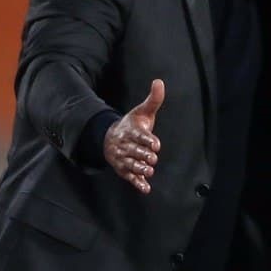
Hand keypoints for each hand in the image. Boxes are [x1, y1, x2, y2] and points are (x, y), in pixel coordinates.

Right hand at [103, 79, 163, 193]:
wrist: (110, 138)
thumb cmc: (132, 125)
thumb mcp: (142, 111)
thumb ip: (153, 99)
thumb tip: (159, 81)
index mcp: (131, 131)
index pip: (140, 136)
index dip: (148, 140)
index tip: (156, 144)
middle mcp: (126, 146)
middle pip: (135, 152)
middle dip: (144, 156)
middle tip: (153, 159)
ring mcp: (124, 159)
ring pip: (132, 165)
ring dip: (140, 169)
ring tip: (149, 171)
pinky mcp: (124, 170)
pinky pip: (130, 178)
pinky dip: (137, 183)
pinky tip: (146, 188)